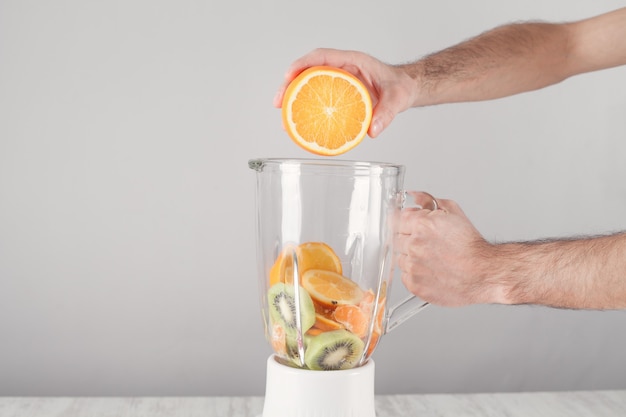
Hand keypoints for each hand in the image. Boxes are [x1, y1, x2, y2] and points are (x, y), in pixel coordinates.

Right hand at [273, 48, 416, 137]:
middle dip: (289, 85)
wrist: (405, 90)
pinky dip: (306, 109)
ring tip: (284, 119)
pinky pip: (317, 97)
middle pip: (308, 71)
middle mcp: (342, 69)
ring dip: (293, 99)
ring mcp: (338, 81)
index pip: (322, 56)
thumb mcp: (398, 98)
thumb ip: (387, 113)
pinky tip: (299, 125)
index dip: (302, 64)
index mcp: (353, 61)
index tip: (289, 76)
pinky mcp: (338, 93)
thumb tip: (372, 131)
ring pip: (309, 84)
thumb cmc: (401, 87)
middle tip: (278, 104)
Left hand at [394, 192, 501, 306]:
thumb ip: (429, 201)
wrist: (483, 273)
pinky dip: (414, 273)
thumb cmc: (471, 246)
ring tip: (432, 258)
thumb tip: (415, 196)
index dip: (404, 221)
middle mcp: (414, 246)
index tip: (407, 225)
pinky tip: (431, 270)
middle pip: (396, 238)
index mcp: (421, 225)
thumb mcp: (453, 212)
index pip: (395, 218)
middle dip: (408, 238)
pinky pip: (405, 275)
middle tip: (428, 244)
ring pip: (400, 258)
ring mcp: (413, 266)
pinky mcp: (414, 284)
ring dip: (410, 256)